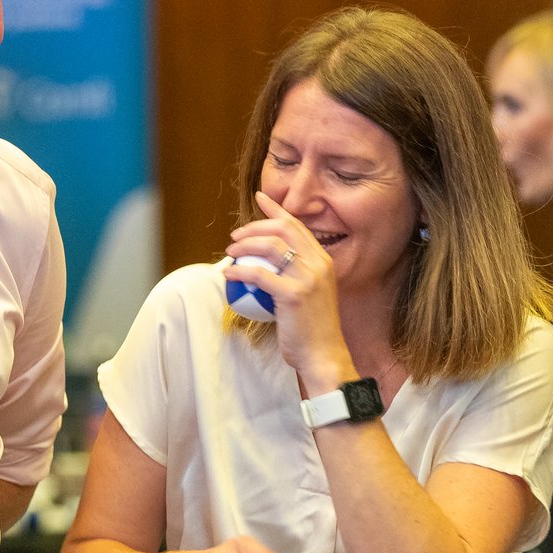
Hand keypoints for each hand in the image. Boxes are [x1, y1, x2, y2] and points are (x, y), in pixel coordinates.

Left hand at [225, 192, 351, 382]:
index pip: (297, 225)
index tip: (260, 198)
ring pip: (270, 246)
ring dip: (244, 244)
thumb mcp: (310, 295)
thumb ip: (295, 276)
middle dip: (255, 226)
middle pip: (282, 229)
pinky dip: (239, 270)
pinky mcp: (294, 294)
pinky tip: (228, 273)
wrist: (323, 355)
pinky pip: (259, 274)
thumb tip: (265, 263)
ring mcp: (308, 277)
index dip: (276, 209)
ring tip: (230, 252)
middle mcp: (319, 263)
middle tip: (236, 235)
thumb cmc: (311, 330)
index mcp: (324, 260)